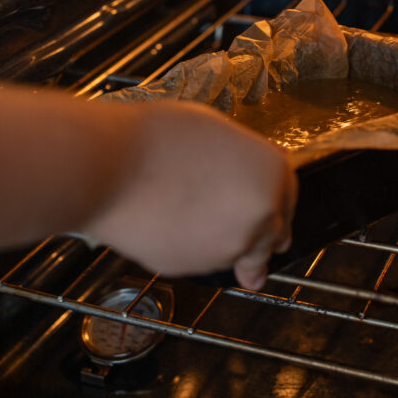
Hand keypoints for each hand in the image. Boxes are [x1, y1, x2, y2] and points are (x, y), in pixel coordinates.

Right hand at [86, 101, 295, 289]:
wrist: (107, 168)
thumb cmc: (156, 138)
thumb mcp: (215, 130)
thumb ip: (247, 158)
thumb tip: (256, 172)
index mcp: (270, 174)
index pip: (289, 192)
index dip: (279, 197)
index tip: (276, 207)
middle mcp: (260, 216)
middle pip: (272, 232)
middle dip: (267, 236)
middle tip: (255, 239)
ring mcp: (227, 248)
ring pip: (235, 249)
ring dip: (226, 241)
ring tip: (193, 215)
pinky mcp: (193, 268)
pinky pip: (200, 258)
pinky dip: (193, 248)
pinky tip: (171, 225)